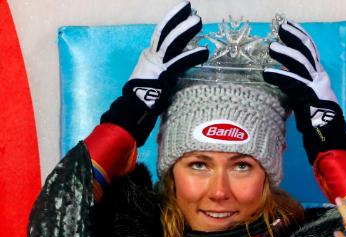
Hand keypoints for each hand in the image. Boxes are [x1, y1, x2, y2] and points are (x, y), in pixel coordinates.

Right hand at [101, 1, 208, 145]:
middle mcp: (151, 56)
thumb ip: (167, 69)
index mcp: (150, 55)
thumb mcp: (156, 78)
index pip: (162, 33)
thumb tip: (181, 66)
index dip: (173, 20)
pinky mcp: (162, 75)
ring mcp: (156, 64)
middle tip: (192, 10)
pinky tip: (205, 51)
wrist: (133, 110)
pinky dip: (192, 56)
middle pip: (165, 32)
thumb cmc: (145, 98)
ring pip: (171, 42)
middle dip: (178, 19)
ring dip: (186, 30)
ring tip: (198, 21)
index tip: (185, 11)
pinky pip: (180, 62)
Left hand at [263, 20, 345, 162]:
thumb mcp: (304, 96)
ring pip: (301, 63)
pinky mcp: (309, 96)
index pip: (310, 51)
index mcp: (318, 76)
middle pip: (307, 51)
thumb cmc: (314, 120)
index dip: (300, 37)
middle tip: (281, 28)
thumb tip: (283, 73)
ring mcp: (316, 86)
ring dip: (285, 53)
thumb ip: (295, 84)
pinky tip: (267, 73)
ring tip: (272, 47)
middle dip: (294, 38)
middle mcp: (320, 77)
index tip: (289, 27)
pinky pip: (293, 82)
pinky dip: (279, 76)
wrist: (328, 136)